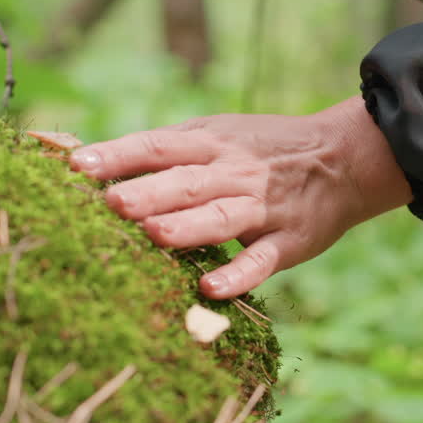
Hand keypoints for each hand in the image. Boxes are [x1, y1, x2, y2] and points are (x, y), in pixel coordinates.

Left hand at [69, 96, 412, 298]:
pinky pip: (261, 260)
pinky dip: (238, 274)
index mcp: (210, 144)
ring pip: (220, 217)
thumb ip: (166, 149)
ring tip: (152, 235)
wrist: (344, 159)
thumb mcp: (218, 134)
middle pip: (185, 181)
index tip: (78, 166)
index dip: (119, 155)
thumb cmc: (261, 151)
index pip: (157, 145)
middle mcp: (233, 173)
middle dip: (147, 192)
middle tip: (110, 203)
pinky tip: (209, 288)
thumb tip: (97, 161)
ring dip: (186, 226)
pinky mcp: (288, 241)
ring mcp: (262, 208)